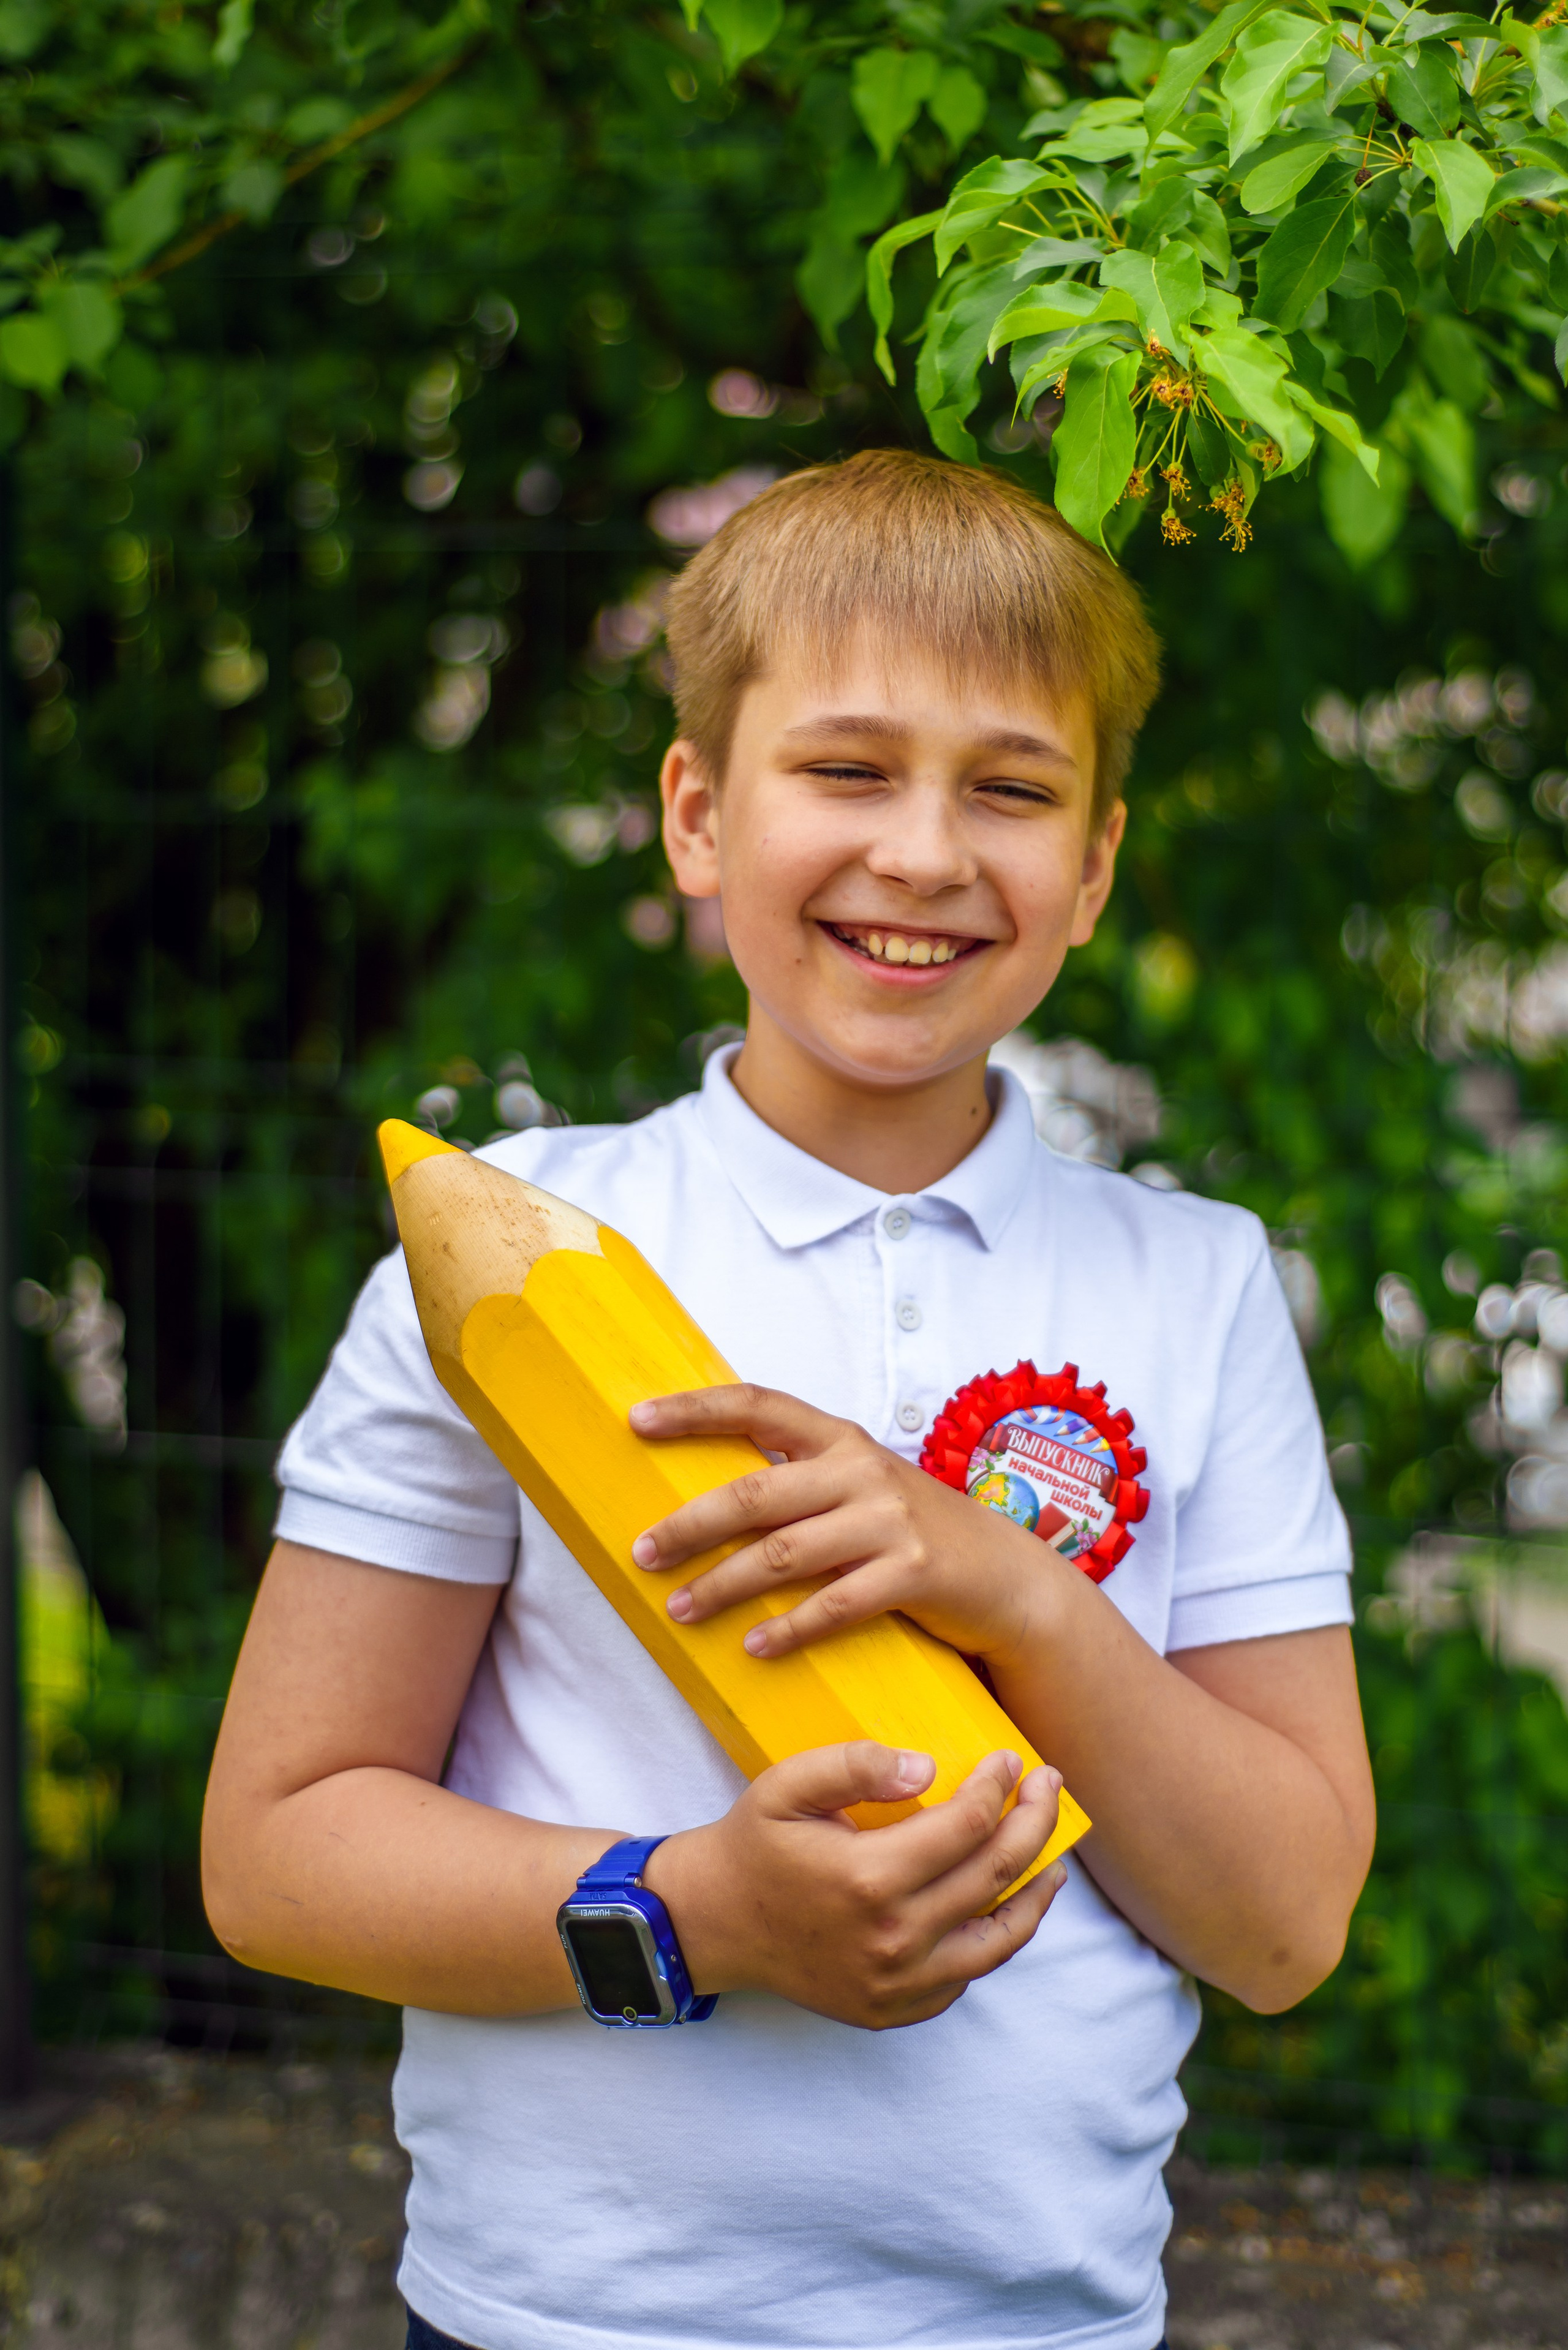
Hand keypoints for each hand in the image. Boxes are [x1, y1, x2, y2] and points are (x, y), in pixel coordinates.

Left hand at [628, 1383, 1050, 1666]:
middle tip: (641, 1553)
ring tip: (679, 1610)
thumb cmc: (910, 1531)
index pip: (757, 1405)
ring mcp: (890, 1521)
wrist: (1003, 1576)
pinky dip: (788, 1628)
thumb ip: (800, 1480)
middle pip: (756, 1493)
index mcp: (840, 1439)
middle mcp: (861, 1470)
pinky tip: (754, 1647)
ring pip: (784, 1554)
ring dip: (722, 1586)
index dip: (694, 1410)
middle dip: (690, 1524)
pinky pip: (835, 1604)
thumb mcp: (859, 1487)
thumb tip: (708, 1495)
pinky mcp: (913, 1573)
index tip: (636, 1420)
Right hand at [641, 1740, 1066, 2027]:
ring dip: (1037, 1892)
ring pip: (1000, 1938)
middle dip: (1034, 1821)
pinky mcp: (893, 2010)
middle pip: (995, 1873)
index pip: (968, 1825)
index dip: (998, 1786)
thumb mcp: (786, 1785)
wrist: (712, 1924)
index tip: (1010, 1759)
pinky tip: (1005, 1906)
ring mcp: (897, 1984)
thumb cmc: (753, 1846)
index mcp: (869, 1878)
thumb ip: (856, 1764)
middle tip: (1050, 1785)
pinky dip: (997, 1939)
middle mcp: (893, 1939)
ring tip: (1055, 1858)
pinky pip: (967, 1976)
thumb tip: (927, 1767)